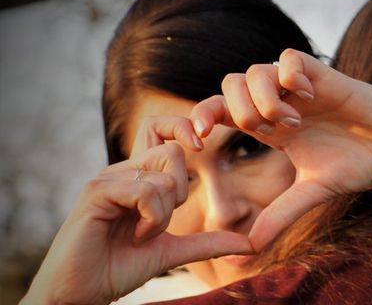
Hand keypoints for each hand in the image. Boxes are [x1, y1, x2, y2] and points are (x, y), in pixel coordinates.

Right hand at [22, 133, 251, 304]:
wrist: (81, 294)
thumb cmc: (119, 268)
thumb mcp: (172, 251)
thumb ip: (207, 242)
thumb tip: (249, 243)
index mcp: (138, 176)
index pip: (159, 126)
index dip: (183, 126)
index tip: (201, 144)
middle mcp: (122, 170)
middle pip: (174, 152)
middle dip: (180, 193)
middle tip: (158, 222)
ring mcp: (108, 178)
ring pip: (164, 177)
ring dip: (162, 217)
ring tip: (140, 236)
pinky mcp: (96, 191)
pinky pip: (145, 191)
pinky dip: (151, 220)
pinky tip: (134, 238)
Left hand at [190, 49, 371, 250]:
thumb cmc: (359, 165)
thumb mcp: (312, 193)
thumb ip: (279, 215)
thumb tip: (246, 250)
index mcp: (271, 127)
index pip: (221, 110)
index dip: (201, 118)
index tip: (196, 140)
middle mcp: (280, 102)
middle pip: (229, 85)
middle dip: (238, 111)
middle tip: (269, 133)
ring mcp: (299, 86)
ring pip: (254, 71)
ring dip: (264, 99)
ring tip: (292, 121)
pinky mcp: (322, 73)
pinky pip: (288, 57)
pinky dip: (290, 76)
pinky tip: (308, 97)